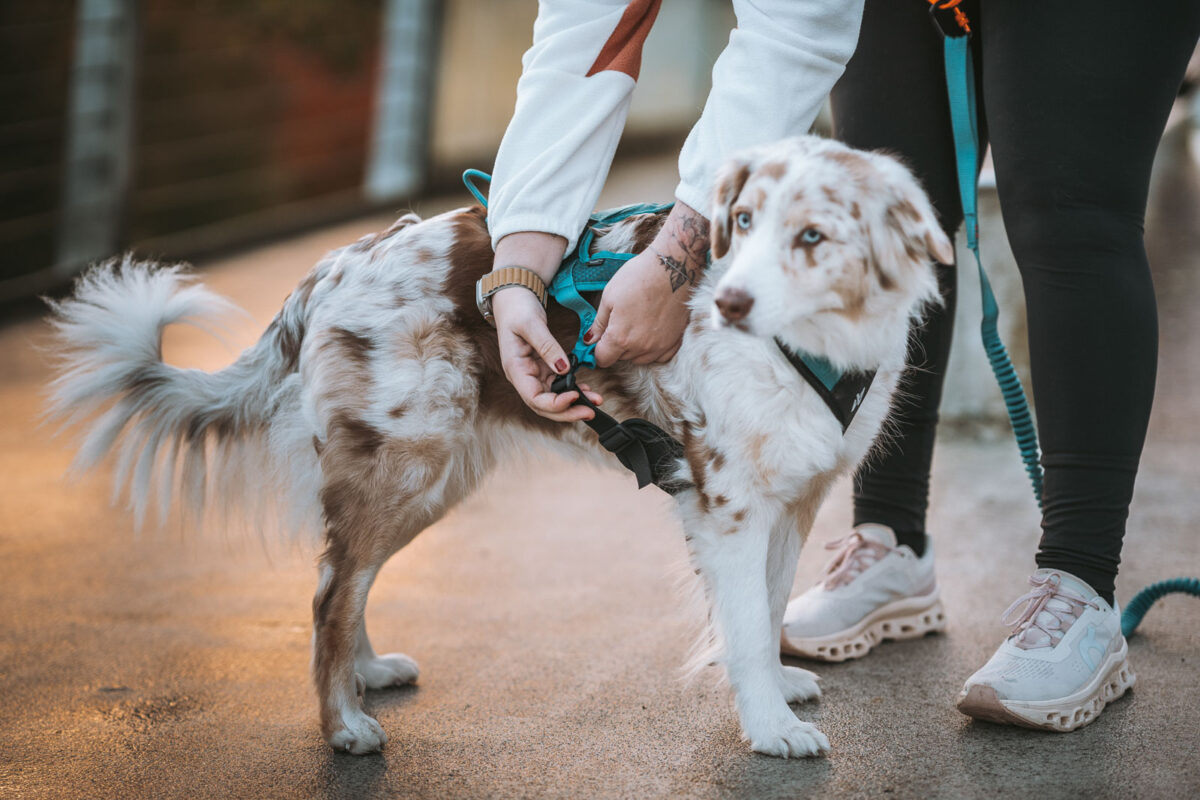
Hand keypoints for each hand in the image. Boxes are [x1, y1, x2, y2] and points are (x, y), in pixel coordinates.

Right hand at [492, 286, 602, 421]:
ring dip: (573, 403)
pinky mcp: (544, 367)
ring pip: (553, 397)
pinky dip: (573, 389)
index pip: (534, 398)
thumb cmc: (517, 308)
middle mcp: (524, 376)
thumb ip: (547, 347)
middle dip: (567, 411)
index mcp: (515, 369)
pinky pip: (559, 385)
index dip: (555, 404)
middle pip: (544, 405)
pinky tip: (587, 390)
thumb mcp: (531, 324)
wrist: (514, 297)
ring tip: (595, 401)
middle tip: (590, 410)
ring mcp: (534, 373)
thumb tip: (564, 369)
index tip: (574, 396)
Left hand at [586, 202, 708, 366]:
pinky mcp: (675, 341)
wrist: (673, 268)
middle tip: (619, 323)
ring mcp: (660, 347)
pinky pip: (660, 356)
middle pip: (621, 358)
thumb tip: (589, 339)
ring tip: (636, 324)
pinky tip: (651, 332)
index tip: (600, 340)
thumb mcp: (609, 297)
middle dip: (616, 346)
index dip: (598, 350)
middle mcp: (641, 348)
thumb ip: (599, 323)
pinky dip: (653, 349)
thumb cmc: (639, 277)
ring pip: (640, 359)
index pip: (602, 359)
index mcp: (620, 338)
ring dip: (634, 348)